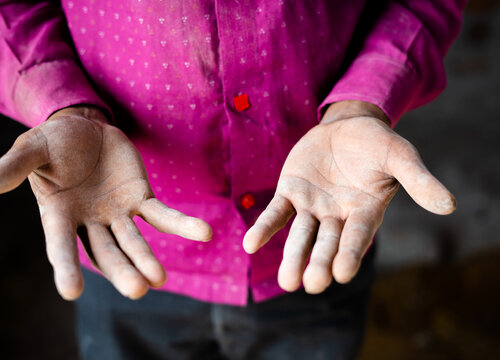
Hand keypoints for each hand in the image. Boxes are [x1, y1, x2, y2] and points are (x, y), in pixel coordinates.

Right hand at [0, 106, 211, 299]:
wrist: (84, 127)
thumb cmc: (53, 143)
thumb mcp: (31, 149)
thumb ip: (15, 167)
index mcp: (58, 215)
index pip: (61, 246)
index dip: (65, 268)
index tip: (71, 293)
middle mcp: (89, 221)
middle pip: (106, 252)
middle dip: (121, 270)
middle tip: (138, 289)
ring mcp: (118, 212)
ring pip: (134, 241)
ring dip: (148, 258)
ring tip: (160, 278)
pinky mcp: (140, 198)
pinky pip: (162, 215)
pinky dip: (183, 225)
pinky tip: (205, 234)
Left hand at [243, 101, 454, 293]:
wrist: (347, 127)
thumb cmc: (377, 144)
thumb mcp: (400, 156)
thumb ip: (419, 180)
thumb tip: (450, 205)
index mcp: (365, 211)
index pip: (357, 236)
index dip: (350, 253)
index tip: (341, 274)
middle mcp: (337, 215)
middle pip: (326, 243)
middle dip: (318, 262)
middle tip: (310, 285)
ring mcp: (311, 206)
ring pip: (300, 235)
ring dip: (292, 256)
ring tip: (286, 282)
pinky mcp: (290, 192)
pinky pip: (275, 213)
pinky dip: (264, 228)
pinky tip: (250, 245)